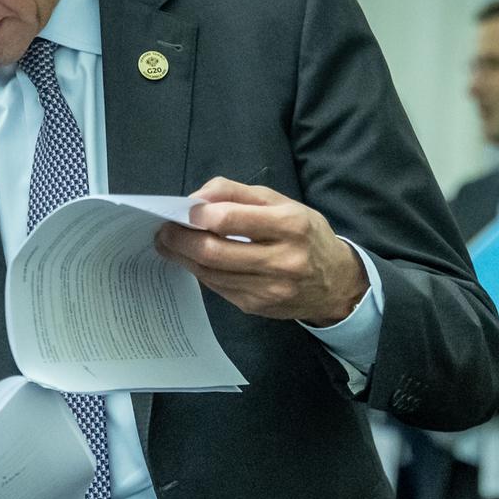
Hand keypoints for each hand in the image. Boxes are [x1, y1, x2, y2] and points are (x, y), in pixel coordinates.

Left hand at [153, 178, 366, 326]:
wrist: (335, 283)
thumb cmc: (305, 234)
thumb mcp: (281, 202)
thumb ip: (237, 192)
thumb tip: (197, 198)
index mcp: (290, 225)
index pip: (230, 220)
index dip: (198, 215)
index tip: (181, 210)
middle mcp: (282, 260)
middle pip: (214, 252)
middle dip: (180, 239)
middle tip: (163, 230)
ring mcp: (268, 289)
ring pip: (210, 273)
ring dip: (183, 257)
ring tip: (169, 242)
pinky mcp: (256, 306)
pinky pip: (217, 287)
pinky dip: (200, 271)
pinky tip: (192, 260)